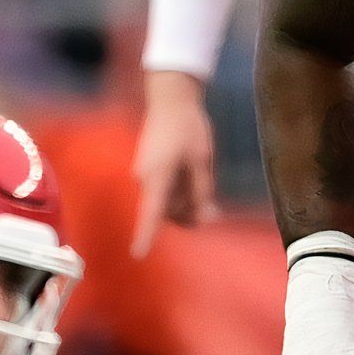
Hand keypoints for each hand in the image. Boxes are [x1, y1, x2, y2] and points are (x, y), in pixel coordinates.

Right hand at [132, 70, 218, 255]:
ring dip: (185, 205)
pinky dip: (180, 194)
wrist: (171, 99)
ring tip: (208, 197)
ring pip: (165, 202)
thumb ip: (201, 191)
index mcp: (157, 176)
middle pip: (165, 211)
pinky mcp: (150, 169)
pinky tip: (196, 183)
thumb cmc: (189, 128)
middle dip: (188, 216)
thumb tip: (204, 216)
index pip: (151, 212)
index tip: (138, 254)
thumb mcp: (201, 160)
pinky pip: (164, 191)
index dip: (145, 234)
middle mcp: (146, 179)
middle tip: (215, 213)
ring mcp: (146, 174)